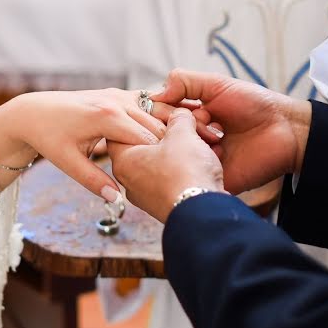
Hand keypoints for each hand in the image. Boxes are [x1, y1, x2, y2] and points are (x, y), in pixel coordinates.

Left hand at [0, 89, 173, 200]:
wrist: (34, 112)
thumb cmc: (48, 137)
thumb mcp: (67, 162)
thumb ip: (93, 181)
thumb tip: (117, 199)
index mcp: (106, 117)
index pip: (147, 139)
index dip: (160, 158)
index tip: (170, 175)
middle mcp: (117, 101)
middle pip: (157, 125)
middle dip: (168, 145)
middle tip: (178, 168)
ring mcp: (119, 94)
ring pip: (156, 114)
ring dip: (165, 133)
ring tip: (174, 155)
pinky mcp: (119, 94)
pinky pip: (147, 106)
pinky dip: (156, 120)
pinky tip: (163, 139)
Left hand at [108, 108, 224, 222]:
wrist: (204, 214)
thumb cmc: (185, 172)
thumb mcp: (182, 134)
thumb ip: (179, 119)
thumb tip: (180, 115)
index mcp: (124, 159)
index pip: (122, 130)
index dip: (142, 117)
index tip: (163, 113)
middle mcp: (129, 180)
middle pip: (144, 147)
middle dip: (167, 134)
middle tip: (186, 126)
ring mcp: (145, 196)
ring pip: (161, 164)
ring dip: (180, 151)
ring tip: (200, 142)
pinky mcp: (163, 205)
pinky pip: (172, 179)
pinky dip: (186, 168)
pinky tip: (204, 161)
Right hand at [153, 69, 310, 194]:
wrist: (286, 130)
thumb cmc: (255, 104)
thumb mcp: (217, 84)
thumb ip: (185, 82)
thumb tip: (155, 94)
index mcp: (189, 116)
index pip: (159, 115)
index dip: (165, 110)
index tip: (180, 107)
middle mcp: (190, 138)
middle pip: (164, 135)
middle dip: (181, 125)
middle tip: (208, 120)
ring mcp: (199, 159)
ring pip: (175, 154)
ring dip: (194, 141)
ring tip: (219, 135)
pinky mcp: (210, 178)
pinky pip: (192, 174)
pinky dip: (202, 160)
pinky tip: (220, 151)